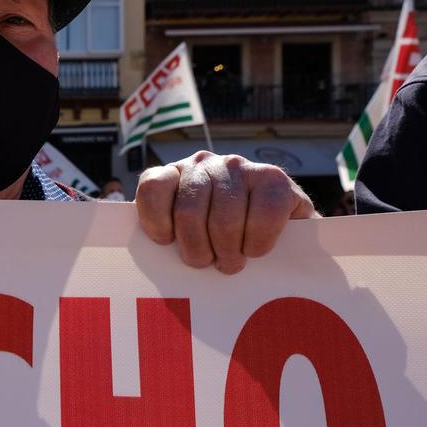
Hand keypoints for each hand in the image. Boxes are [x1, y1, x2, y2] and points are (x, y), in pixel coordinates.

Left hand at [134, 151, 318, 274]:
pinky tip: (255, 250)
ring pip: (224, 221)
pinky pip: (262, 219)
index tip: (167, 243)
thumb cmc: (219, 240)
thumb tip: (148, 258)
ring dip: (229, 253)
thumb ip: (167, 234)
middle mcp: (204, 163)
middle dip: (198, 250)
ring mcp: (239, 167)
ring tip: (232, 261)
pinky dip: (257, 244)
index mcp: (174, 175)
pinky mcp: (275, 178)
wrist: (278, 234)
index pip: (153, 187)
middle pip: (189, 213)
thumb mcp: (185, 233)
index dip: (156, 222)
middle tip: (210, 263)